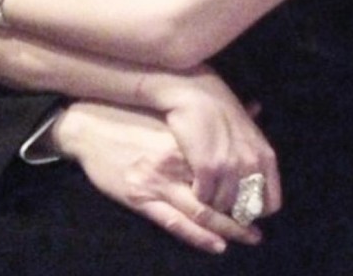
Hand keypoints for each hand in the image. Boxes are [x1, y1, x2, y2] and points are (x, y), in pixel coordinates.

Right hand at [53, 100, 263, 253]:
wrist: (89, 127)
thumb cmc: (133, 115)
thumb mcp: (175, 113)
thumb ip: (215, 117)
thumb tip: (256, 108)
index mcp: (187, 139)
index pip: (226, 164)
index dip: (247, 181)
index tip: (264, 193)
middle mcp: (176, 162)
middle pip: (218, 192)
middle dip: (243, 211)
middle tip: (261, 225)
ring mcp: (158, 182)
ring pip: (201, 212)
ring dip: (228, 228)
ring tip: (248, 237)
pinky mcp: (140, 198)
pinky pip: (174, 222)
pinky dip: (198, 236)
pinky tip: (217, 244)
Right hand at [156, 65, 280, 216]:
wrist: (193, 91)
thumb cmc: (217, 105)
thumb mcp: (246, 124)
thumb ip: (254, 145)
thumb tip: (261, 133)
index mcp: (265, 156)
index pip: (271, 203)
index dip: (255, 210)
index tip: (241, 207)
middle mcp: (252, 164)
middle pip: (244, 208)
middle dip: (231, 210)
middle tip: (219, 202)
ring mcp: (230, 167)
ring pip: (222, 206)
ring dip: (212, 204)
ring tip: (204, 193)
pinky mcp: (207, 168)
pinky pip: (203, 197)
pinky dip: (197, 196)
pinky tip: (192, 185)